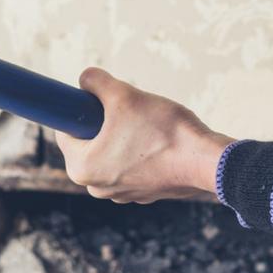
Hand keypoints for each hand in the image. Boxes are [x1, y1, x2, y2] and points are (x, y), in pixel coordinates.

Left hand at [54, 67, 230, 204]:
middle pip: (90, 143)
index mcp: (82, 168)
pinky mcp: (144, 193)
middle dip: (105, 124)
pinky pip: (133, 165)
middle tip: (128, 110)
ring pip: (113, 153)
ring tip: (148, 125)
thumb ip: (97, 82)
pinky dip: (141, 151)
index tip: (100, 100)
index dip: (82, 109)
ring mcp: (122, 194)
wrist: (206, 161)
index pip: (67, 131)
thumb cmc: (162, 130)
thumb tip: (86, 78)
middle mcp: (97, 187)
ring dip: (124, 136)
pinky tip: (159, 140)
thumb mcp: (124, 94)